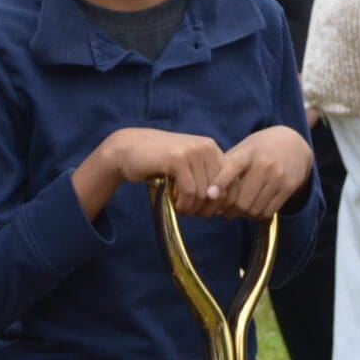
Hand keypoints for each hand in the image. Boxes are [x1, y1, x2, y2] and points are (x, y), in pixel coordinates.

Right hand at [102, 127, 230, 213]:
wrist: (128, 149)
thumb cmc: (158, 162)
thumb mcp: (187, 167)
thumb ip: (205, 179)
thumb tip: (224, 206)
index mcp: (211, 148)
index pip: (231, 181)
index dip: (222, 202)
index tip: (208, 211)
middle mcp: (206, 147)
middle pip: (219, 190)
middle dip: (206, 208)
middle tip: (192, 213)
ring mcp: (192, 151)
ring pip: (204, 193)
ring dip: (192, 208)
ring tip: (181, 208)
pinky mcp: (177, 159)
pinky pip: (189, 192)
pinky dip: (183, 204)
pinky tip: (174, 204)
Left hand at [210, 126, 313, 218]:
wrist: (294, 145)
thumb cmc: (259, 149)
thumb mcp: (243, 150)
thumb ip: (226, 167)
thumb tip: (208, 194)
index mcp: (248, 153)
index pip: (231, 168)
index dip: (220, 183)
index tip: (209, 195)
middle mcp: (264, 165)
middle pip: (241, 200)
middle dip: (229, 210)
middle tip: (223, 212)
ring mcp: (278, 177)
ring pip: (254, 209)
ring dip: (242, 215)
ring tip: (237, 211)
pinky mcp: (289, 187)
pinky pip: (267, 212)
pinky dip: (256, 215)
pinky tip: (252, 209)